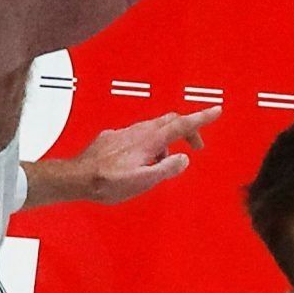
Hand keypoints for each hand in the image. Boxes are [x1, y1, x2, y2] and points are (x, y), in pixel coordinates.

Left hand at [61, 107, 218, 204]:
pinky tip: (142, 159)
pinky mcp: (114, 138)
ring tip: (165, 162)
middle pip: (169, 121)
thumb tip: (183, 159)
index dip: (200, 118)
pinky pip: (138, 134)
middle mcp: (137, 132)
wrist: (78, 178)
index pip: (180, 125)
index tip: (215, 110)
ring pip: (154, 128)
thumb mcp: (143, 181)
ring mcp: (125, 133)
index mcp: (149, 141)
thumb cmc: (108, 182)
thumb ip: (166, 169)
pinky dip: (149, 143)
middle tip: (197, 144)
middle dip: (187, 128)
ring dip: (167, 140)